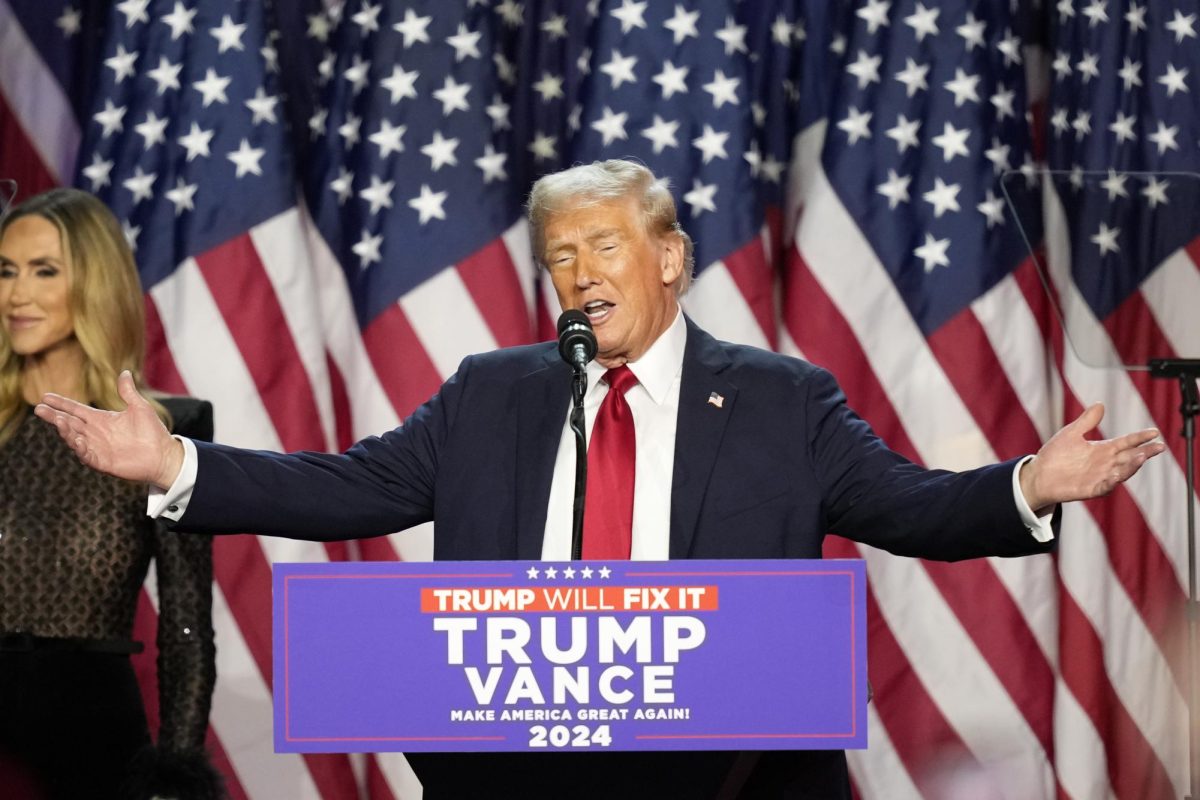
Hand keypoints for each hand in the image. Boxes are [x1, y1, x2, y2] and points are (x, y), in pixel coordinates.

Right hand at [34, 370, 184, 489]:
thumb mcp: (140, 407)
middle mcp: (95, 433)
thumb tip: (125, 372)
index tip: (45, 396)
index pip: (76, 410)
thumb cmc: (152, 431)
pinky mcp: (102, 462)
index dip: (61, 403)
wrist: (164, 455)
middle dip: (54, 416)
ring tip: (58, 421)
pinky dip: (80, 448)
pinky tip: (77, 440)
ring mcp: (97, 448)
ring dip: (65, 431)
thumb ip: (128, 392)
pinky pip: (86, 455)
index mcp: (101, 419)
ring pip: (74, 439)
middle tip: (39, 409)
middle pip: (69, 423)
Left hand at [1019, 402, 1165, 513]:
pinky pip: (1104, 487)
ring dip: (1131, 466)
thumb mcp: (1071, 434)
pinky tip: (1116, 476)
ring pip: (1121, 472)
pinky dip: (1111, 482)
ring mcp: (1099, 477)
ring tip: (1141, 457)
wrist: (1039, 475)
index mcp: (1102, 450)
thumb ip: (1087, 421)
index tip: (1154, 432)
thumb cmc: (1055, 455)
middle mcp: (1105, 464)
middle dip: (1145, 452)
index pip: (1126, 442)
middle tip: (1159, 447)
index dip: (1140, 437)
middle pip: (1130, 457)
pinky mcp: (1090, 489)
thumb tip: (1100, 404)